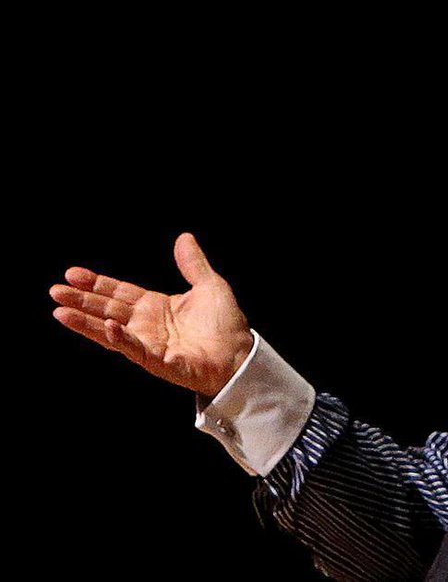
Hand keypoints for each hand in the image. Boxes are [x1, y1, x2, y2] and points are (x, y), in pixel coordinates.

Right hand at [49, 233, 254, 397]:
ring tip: (60, 311)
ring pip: (110, 331)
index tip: (71, 273)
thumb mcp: (210, 286)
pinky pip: (134, 348)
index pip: (118, 292)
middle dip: (81, 300)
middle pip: (107, 309)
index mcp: (155, 306)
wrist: (241, 355)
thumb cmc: (227, 325)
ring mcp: (149, 343)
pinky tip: (105, 326)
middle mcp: (146, 325)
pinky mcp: (158, 361)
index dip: (96, 283)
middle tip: (55, 291)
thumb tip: (184, 237)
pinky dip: (119, 338)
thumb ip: (193, 264)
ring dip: (86, 321)